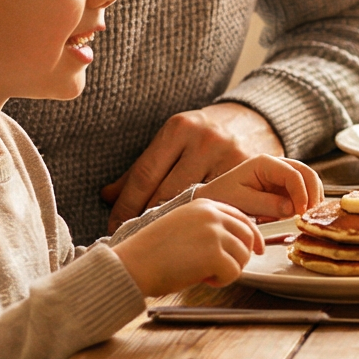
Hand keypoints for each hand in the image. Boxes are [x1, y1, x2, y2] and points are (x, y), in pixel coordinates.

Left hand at [105, 103, 283, 222]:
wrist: (252, 121)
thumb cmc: (203, 136)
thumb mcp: (172, 141)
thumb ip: (143, 168)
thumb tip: (106, 196)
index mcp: (178, 129)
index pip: (144, 174)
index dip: (125, 205)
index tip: (112, 226)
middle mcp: (204, 140)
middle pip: (167, 191)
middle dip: (147, 217)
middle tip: (135, 236)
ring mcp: (228, 156)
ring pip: (194, 202)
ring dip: (176, 222)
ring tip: (161, 237)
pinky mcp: (247, 172)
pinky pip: (220, 203)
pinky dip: (205, 218)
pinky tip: (194, 230)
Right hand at [114, 199, 264, 295]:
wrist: (131, 265)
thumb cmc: (152, 253)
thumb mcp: (183, 227)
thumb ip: (210, 229)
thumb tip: (238, 244)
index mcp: (204, 204)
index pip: (241, 217)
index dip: (252, 236)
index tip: (256, 250)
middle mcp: (212, 214)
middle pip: (248, 236)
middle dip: (241, 256)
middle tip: (221, 269)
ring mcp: (214, 232)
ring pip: (243, 256)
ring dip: (228, 270)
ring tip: (205, 273)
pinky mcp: (214, 254)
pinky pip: (234, 272)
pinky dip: (222, 281)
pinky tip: (203, 279)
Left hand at [197, 155, 319, 221]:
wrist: (214, 198)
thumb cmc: (223, 196)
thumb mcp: (241, 201)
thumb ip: (266, 203)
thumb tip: (291, 208)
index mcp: (265, 163)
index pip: (293, 174)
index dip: (302, 193)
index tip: (301, 212)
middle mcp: (277, 165)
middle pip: (307, 173)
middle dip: (313, 194)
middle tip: (310, 215)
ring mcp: (282, 176)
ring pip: (309, 182)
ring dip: (311, 199)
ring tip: (305, 217)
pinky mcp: (284, 188)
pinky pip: (302, 192)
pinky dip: (305, 203)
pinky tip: (298, 216)